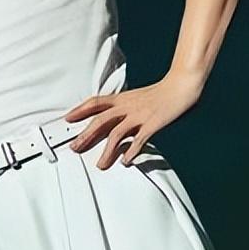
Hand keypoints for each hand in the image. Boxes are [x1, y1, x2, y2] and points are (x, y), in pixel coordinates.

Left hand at [63, 69, 204, 169]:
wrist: (181, 85)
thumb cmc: (160, 92)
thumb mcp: (137, 96)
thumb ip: (124, 107)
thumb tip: (113, 120)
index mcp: (122, 98)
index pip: (96, 102)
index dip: (80, 109)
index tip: (67, 118)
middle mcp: (128, 106)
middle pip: (101, 121)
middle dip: (86, 135)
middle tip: (74, 148)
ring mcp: (140, 115)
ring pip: (116, 134)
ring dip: (107, 151)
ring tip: (100, 165)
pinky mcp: (153, 124)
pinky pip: (139, 140)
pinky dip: (130, 151)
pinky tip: (125, 161)